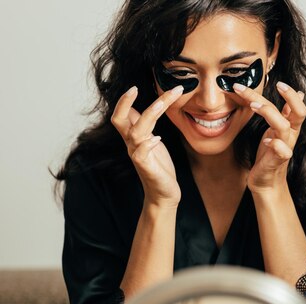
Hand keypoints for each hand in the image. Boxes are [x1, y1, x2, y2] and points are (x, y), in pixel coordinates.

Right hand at [110, 85, 183, 207]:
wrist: (163, 193)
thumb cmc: (159, 166)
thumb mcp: (152, 141)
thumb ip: (144, 126)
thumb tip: (138, 108)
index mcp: (133, 137)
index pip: (120, 115)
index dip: (124, 101)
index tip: (134, 86)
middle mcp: (132, 144)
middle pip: (121, 120)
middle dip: (126, 102)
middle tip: (137, 87)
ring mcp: (138, 155)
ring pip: (136, 132)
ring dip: (149, 115)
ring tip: (162, 103)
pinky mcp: (146, 167)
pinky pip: (141, 154)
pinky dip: (148, 144)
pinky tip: (157, 138)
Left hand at [233, 81, 305, 192]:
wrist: (266, 181)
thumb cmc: (270, 154)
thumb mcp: (277, 129)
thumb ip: (285, 112)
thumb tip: (299, 93)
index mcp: (290, 127)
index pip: (298, 107)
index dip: (291, 94)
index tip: (278, 82)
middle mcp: (290, 135)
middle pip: (297, 112)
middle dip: (288, 97)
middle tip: (275, 84)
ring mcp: (285, 148)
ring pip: (284, 127)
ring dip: (270, 114)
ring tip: (253, 106)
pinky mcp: (277, 161)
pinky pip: (282, 151)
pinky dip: (275, 144)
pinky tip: (265, 141)